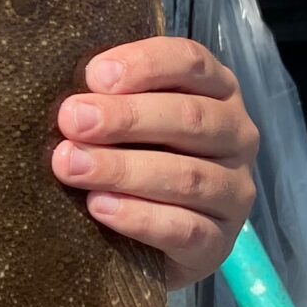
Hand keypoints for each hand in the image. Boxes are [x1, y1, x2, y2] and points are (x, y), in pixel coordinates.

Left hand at [51, 37, 258, 290]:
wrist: (150, 243)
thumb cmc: (134, 159)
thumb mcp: (126, 122)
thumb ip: (109, 99)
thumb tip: (70, 98)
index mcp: (217, 91)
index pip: (191, 63)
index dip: (145, 65)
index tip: (94, 76)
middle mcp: (236, 136)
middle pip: (189, 117)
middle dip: (126, 117)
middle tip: (71, 120)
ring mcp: (234, 192)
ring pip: (187, 175)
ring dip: (123, 169)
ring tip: (71, 165)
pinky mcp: (219, 243)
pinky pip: (185, 229)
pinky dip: (139, 217)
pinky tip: (98, 207)